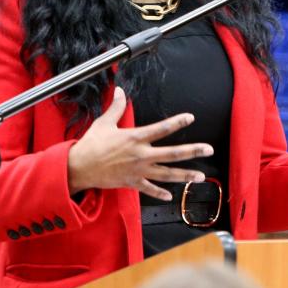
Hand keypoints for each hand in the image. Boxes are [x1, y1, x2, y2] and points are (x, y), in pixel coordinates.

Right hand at [67, 87, 211, 200]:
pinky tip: (170, 196)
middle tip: (208, 149)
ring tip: (199, 176)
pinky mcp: (132, 182)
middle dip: (192, 151)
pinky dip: (160, 193)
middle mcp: (141, 154)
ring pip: (167, 174)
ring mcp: (138, 170)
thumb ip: (115, 107)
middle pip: (172, 153)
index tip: (190, 118)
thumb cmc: (91, 144)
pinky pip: (149, 189)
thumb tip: (119, 90)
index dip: (177, 122)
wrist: (79, 167)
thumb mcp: (103, 122)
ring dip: (184, 175)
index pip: (161, 128)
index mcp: (135, 137)